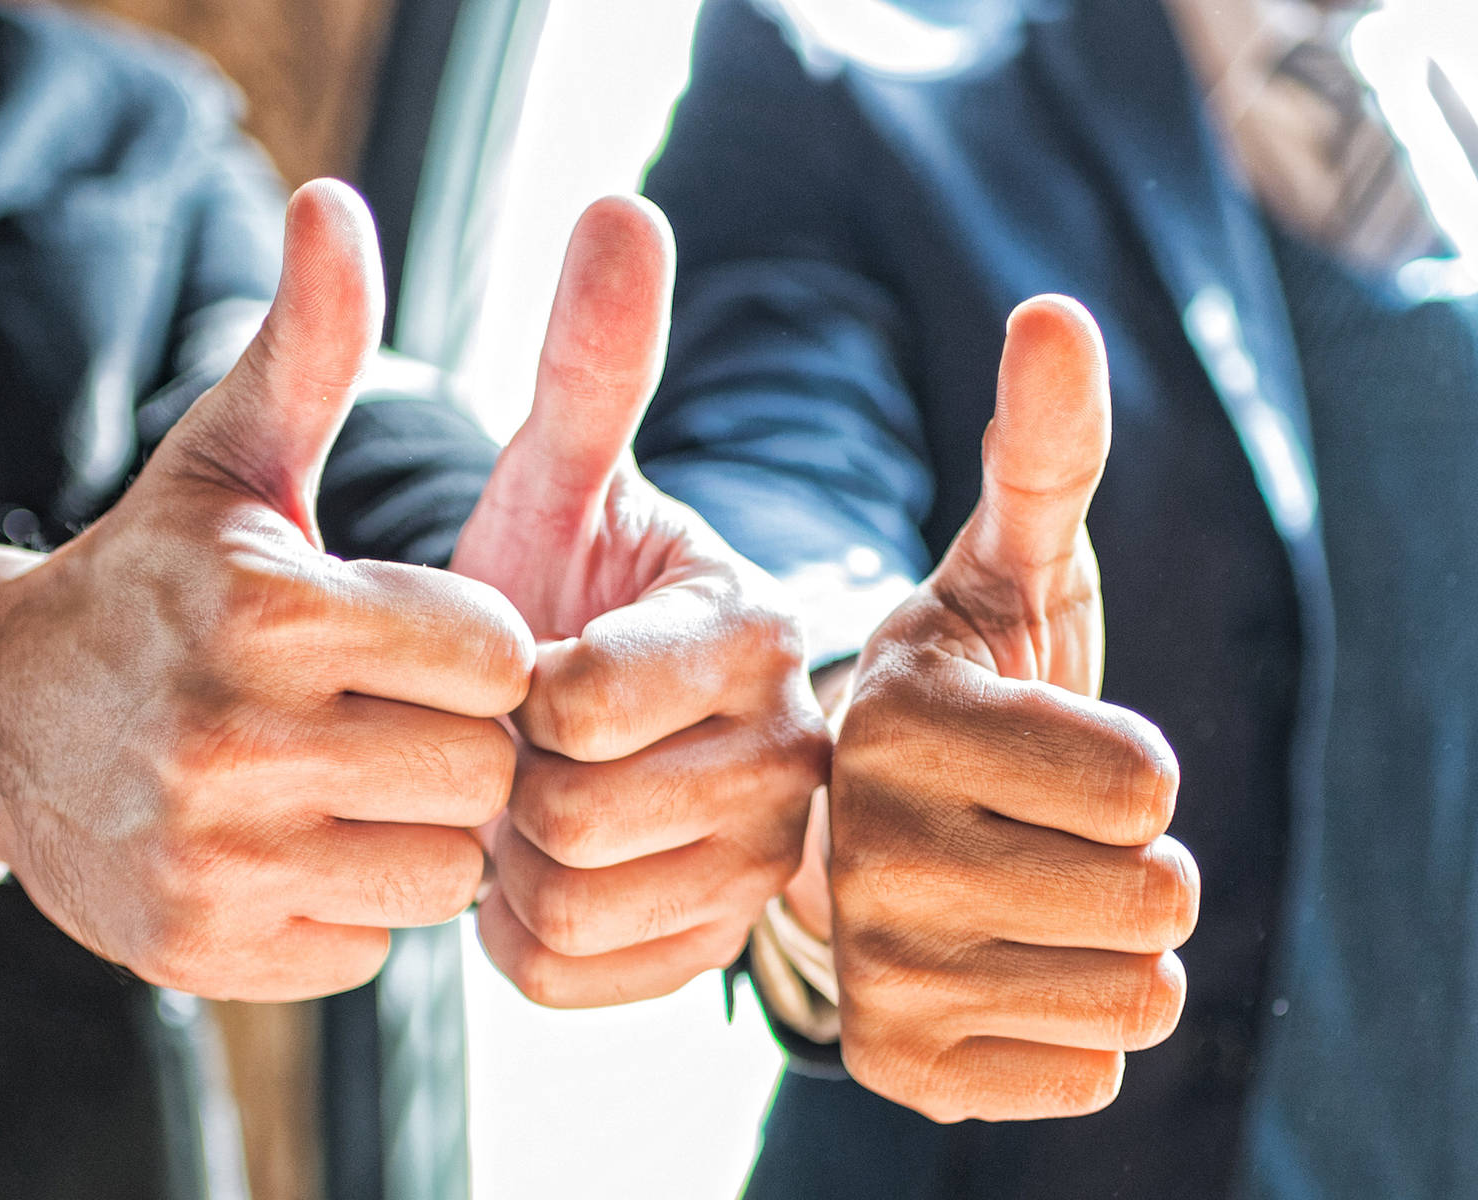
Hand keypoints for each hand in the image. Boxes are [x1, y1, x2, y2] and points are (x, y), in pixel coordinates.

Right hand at [0, 181, 533, 1001]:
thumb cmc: (151, 580)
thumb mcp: (227, 458)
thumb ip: (307, 345)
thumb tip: (336, 202)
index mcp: (266, 608)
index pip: (499, 654)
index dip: (480, 646)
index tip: (431, 637)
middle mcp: (234, 741)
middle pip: (484, 772)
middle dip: (464, 742)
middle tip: (406, 714)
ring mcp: (212, 859)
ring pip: (442, 871)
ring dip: (423, 826)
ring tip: (362, 775)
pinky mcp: (201, 948)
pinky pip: (373, 947)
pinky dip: (357, 902)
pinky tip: (303, 843)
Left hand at [450, 196, 828, 1006]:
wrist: (566, 728)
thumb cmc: (551, 589)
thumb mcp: (563, 479)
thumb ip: (593, 362)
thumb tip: (624, 205)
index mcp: (756, 627)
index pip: (583, 698)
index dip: (503, 689)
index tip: (511, 661)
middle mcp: (793, 755)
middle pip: (570, 815)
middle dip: (497, 777)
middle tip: (502, 738)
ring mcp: (762, 869)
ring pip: (566, 905)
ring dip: (501, 856)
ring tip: (516, 795)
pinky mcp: (713, 957)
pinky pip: (564, 974)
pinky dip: (516, 929)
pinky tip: (533, 868)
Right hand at [820, 297, 1198, 1121]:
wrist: (871, 838)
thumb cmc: (964, 695)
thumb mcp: (1003, 568)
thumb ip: (1042, 453)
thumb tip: (1054, 316)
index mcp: (892, 721)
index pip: (1147, 783)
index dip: (1135, 763)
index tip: (1047, 746)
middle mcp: (859, 850)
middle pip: (1156, 896)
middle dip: (1143, 860)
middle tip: (1050, 830)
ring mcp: (874, 969)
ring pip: (1139, 995)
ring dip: (1120, 943)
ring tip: (1034, 894)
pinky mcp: (898, 1066)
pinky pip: (1092, 1076)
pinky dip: (1082, 1026)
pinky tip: (1010, 970)